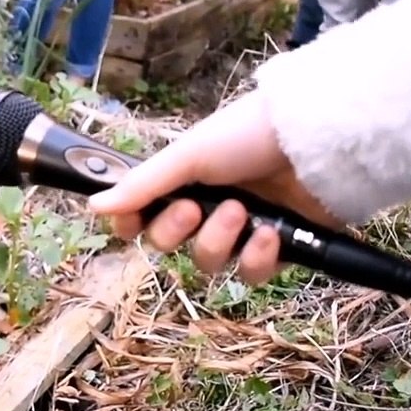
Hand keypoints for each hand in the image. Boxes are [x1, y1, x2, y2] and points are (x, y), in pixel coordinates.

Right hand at [85, 90, 340, 283]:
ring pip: (207, 261)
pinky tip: (269, 233)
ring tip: (244, 213)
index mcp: (181, 181)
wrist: (318, 142)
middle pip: (170, 244)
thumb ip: (142, 186)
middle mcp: (206, 207)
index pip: (141, 215)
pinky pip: (249, 274)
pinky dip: (256, 257)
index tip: (132, 224)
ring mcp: (241, 231)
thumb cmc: (247, 136)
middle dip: (179, 228)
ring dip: (220, 239)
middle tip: (196, 207)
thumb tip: (92, 207)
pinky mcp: (277, 250)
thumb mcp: (188, 155)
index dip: (132, 224)